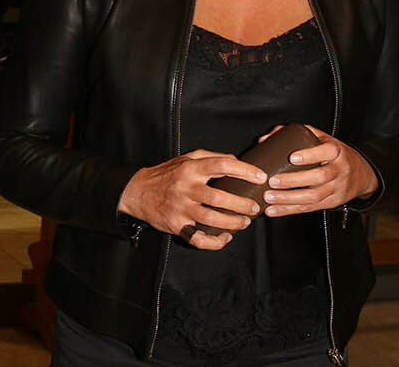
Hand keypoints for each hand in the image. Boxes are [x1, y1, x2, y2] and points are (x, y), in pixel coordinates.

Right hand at [118, 149, 266, 250]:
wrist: (138, 192)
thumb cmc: (167, 174)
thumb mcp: (186, 159)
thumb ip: (210, 157)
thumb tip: (236, 161)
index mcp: (190, 169)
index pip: (222, 165)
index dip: (244, 171)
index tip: (260, 177)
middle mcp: (185, 188)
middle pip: (219, 197)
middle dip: (242, 204)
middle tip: (254, 207)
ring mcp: (180, 208)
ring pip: (211, 219)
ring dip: (233, 223)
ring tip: (244, 222)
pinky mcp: (176, 225)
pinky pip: (198, 239)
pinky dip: (215, 242)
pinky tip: (225, 237)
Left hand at [261, 124, 378, 216]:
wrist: (360, 173)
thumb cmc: (331, 153)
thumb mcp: (319, 138)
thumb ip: (293, 134)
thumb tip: (264, 139)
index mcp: (335, 151)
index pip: (326, 152)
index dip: (310, 155)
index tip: (292, 157)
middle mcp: (338, 170)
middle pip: (318, 177)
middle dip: (293, 181)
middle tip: (272, 181)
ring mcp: (336, 188)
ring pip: (314, 196)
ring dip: (289, 199)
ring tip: (269, 197)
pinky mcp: (331, 203)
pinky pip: (310, 208)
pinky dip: (289, 210)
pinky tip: (273, 210)